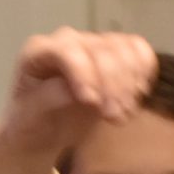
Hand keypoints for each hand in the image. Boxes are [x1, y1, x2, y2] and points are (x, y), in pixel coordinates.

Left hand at [0, 28, 156, 173]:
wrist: (45, 132)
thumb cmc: (31, 125)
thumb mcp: (28, 119)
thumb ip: (46, 100)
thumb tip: (71, 91)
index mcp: (38, 51)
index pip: (67, 52)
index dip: (84, 73)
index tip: (92, 102)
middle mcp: (67, 41)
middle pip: (101, 50)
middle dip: (112, 85)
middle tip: (114, 118)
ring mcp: (93, 44)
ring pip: (124, 48)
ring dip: (130, 83)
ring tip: (123, 115)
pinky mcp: (115, 52)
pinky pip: (139, 50)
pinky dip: (144, 72)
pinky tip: (137, 96)